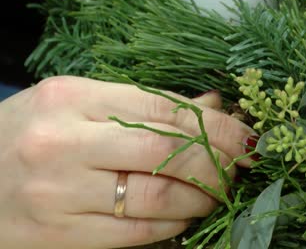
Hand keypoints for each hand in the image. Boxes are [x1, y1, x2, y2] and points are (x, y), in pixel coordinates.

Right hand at [0, 76, 254, 248]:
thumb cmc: (32, 134)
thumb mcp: (79, 105)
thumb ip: (145, 105)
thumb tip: (211, 108)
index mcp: (72, 98)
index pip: (163, 109)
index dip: (216, 127)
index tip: (246, 139)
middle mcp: (64, 142)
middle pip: (166, 151)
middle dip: (217, 163)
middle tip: (237, 169)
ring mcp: (59, 191)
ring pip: (156, 197)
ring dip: (201, 197)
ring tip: (216, 193)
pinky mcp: (58, 234)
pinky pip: (135, 232)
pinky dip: (173, 224)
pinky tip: (184, 215)